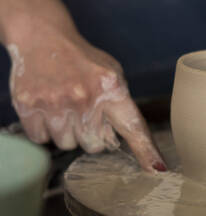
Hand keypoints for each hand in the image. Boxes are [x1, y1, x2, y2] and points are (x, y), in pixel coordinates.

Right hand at [4, 6, 165, 171]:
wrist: (42, 37)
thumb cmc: (83, 61)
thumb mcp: (112, 75)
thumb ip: (120, 107)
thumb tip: (134, 146)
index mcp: (112, 88)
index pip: (134, 126)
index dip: (146, 151)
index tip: (157, 169)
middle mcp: (85, 97)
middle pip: (94, 146)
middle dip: (90, 134)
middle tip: (83, 112)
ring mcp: (56, 102)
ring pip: (67, 145)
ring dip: (67, 132)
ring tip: (64, 107)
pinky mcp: (29, 106)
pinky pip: (41, 139)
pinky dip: (44, 129)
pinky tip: (47, 108)